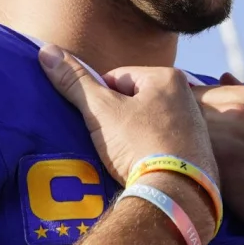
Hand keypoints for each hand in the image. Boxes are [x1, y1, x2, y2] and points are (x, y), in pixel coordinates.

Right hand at [38, 47, 216, 235]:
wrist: (175, 193)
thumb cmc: (139, 144)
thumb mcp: (101, 110)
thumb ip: (75, 81)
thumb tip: (46, 51)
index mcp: (168, 77)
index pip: (118, 78)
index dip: (100, 99)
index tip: (98, 122)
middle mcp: (187, 97)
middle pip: (134, 101)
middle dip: (117, 119)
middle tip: (109, 141)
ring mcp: (195, 126)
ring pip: (147, 124)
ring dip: (131, 137)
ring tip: (124, 156)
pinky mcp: (196, 152)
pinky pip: (161, 145)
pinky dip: (148, 153)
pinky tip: (140, 166)